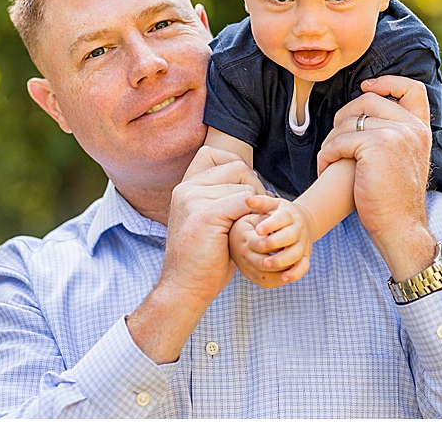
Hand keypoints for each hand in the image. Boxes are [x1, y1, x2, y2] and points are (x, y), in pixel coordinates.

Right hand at [129, 147, 259, 362]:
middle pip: (236, 166)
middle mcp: (186, 188)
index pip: (215, 154)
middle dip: (254, 185)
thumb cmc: (204, 258)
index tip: (245, 193)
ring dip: (256, 205)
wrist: (185, 288)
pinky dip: (254, 216)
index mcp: (185, 186)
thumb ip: (224, 198)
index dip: (237, 169)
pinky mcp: (206, 215)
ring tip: (251, 226)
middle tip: (256, 212)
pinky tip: (251, 232)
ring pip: (244, 186)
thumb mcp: (209, 221)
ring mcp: (194, 199)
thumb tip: (257, 185)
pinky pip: (244, 201)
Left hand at [230, 194, 312, 286]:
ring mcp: (303, 244)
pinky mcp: (305, 257)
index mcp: (289, 215)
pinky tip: (284, 278)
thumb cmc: (279, 214)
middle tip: (261, 247)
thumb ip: (260, 203)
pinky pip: (303, 267)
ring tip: (267, 264)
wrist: (302, 222)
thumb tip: (247, 198)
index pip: (281, 218)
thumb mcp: (271, 205)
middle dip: (276, 242)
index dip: (270, 224)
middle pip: (290, 235)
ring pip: (296, 253)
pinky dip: (295, 273)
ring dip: (283, 259)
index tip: (257, 230)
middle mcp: (298, 229)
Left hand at [316, 75, 436, 279]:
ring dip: (331, 140)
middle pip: (368, 100)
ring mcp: (395, 133)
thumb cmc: (394, 199)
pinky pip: (339, 140)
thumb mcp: (405, 160)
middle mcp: (411, 127)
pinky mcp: (376, 145)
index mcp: (421, 129)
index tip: (367, 87)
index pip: (412, 88)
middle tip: (335, 140)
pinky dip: (326, 154)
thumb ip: (396, 135)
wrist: (400, 228)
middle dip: (344, 116)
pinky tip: (325, 169)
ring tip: (329, 160)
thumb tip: (368, 112)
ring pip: (348, 121)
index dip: (387, 82)